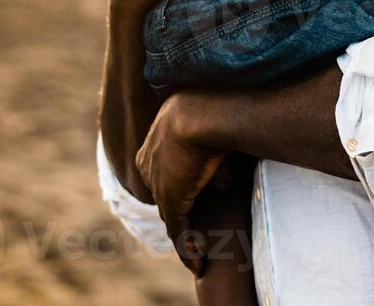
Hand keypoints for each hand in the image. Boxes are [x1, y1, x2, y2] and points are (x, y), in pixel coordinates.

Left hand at [136, 92, 229, 276]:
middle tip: (198, 228)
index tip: (199, 196)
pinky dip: (187, 249)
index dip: (182, 184)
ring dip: (185, 237)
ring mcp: (158, 181)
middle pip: (164, 192)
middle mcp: (150, 160)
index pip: (165, 168)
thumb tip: (224, 179)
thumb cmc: (216, 108)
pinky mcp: (170, 200)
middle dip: (180, 210)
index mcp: (156, 137)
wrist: (204, 113)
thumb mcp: (212, 127)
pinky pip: (178, 229)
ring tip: (199, 255)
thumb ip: (213, 151)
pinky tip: (198, 264)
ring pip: (171, 214)